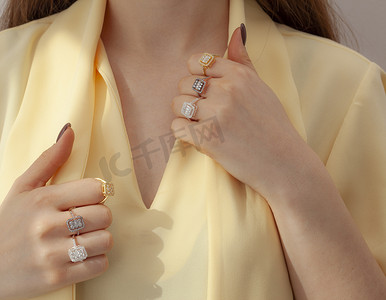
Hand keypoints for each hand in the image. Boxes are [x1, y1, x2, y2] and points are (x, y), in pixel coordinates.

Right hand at [0, 125, 112, 299]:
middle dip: (99, 217)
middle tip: (85, 221)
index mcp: (42, 199)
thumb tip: (71, 131)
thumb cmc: (7, 224)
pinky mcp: (57, 278)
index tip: (86, 200)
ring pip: (106, 240)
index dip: (96, 194)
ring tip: (84, 238)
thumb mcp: (22, 188)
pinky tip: (81, 256)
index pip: (96, 189)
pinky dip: (96, 261)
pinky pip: (100, 265)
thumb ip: (49, 159)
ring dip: (100, 240)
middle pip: (105, 215)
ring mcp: (52, 254)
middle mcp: (47, 226)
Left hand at [171, 26, 315, 200]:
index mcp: (239, 75)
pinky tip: (198, 137)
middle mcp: (227, 90)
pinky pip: (176, 127)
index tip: (205, 91)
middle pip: (184, 83)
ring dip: (184, 115)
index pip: (197, 62)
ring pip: (178, 104)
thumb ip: (244, 61)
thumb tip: (237, 31)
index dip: (196, 77)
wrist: (284, 163)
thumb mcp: (262, 88)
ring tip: (200, 125)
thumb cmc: (272, 125)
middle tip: (204, 112)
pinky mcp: (207, 138)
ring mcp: (216, 114)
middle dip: (189, 97)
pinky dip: (182, 133)